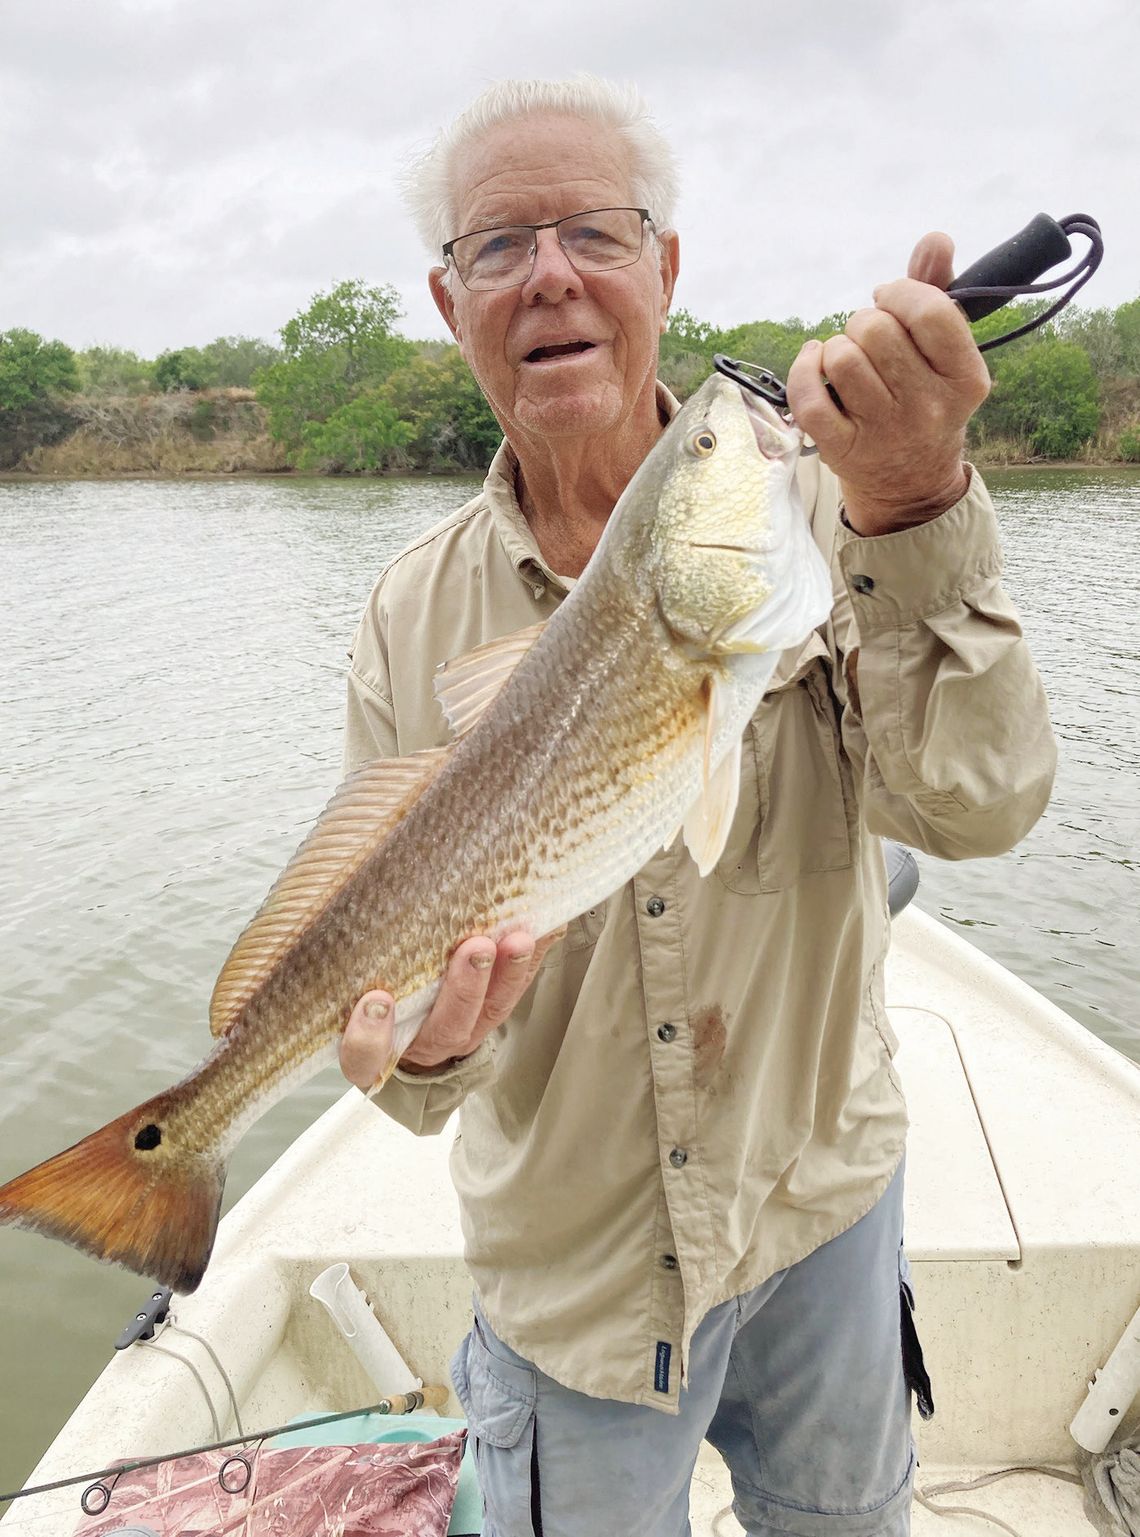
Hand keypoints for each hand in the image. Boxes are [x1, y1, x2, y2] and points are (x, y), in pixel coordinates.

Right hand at [338, 929, 562, 1091]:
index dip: (370, 1036)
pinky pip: (517, 989)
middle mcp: (426, 1045)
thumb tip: (326, 918)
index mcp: (378, 1052)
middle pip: (447, 1027)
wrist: (413, 1042)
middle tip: (475, 948)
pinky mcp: (493, 1011)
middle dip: (464, 988)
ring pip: (491, 1011)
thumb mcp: (348, 1009)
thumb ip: (345, 989)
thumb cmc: (376, 1013)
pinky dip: (534, 959)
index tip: (375, 1002)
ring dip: (508, 974)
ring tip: (519, 940)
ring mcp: (467, 1030)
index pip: (366, 1056)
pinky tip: (547, 929)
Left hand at [786, 232, 990, 534]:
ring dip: (835, 347)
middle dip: (864, 321)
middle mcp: (927, 407)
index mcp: (964, 378)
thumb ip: (938, 291)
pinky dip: (803, 369)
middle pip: (876, 330)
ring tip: (846, 357)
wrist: (910, 479)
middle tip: (868, 338)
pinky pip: (808, 397)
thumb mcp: (945, 352)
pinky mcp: (842, 449)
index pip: (931, 312)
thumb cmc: (924, 396)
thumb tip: (936, 240)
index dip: (901, 292)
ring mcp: (883, 432)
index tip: (890, 298)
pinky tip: (814, 361)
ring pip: (841, 358)